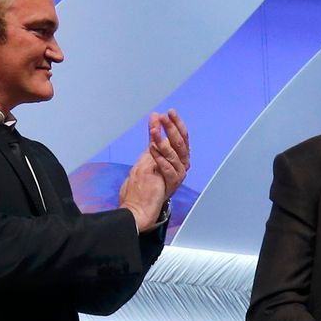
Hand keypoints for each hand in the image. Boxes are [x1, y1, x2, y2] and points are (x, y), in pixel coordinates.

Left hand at [116, 110, 188, 232]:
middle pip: (181, 144)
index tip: (169, 112)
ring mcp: (178, 176)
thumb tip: (154, 116)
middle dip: (172, 129)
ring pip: (175, 155)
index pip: (181, 138)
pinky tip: (152, 149)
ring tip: (153, 132)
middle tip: (163, 118)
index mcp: (178, 159)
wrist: (138, 208)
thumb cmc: (144, 184)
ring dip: (163, 141)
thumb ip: (154, 137)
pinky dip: (160, 158)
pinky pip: (168, 169)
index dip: (176, 125)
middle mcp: (181, 167)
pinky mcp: (171, 185)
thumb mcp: (148, 155)